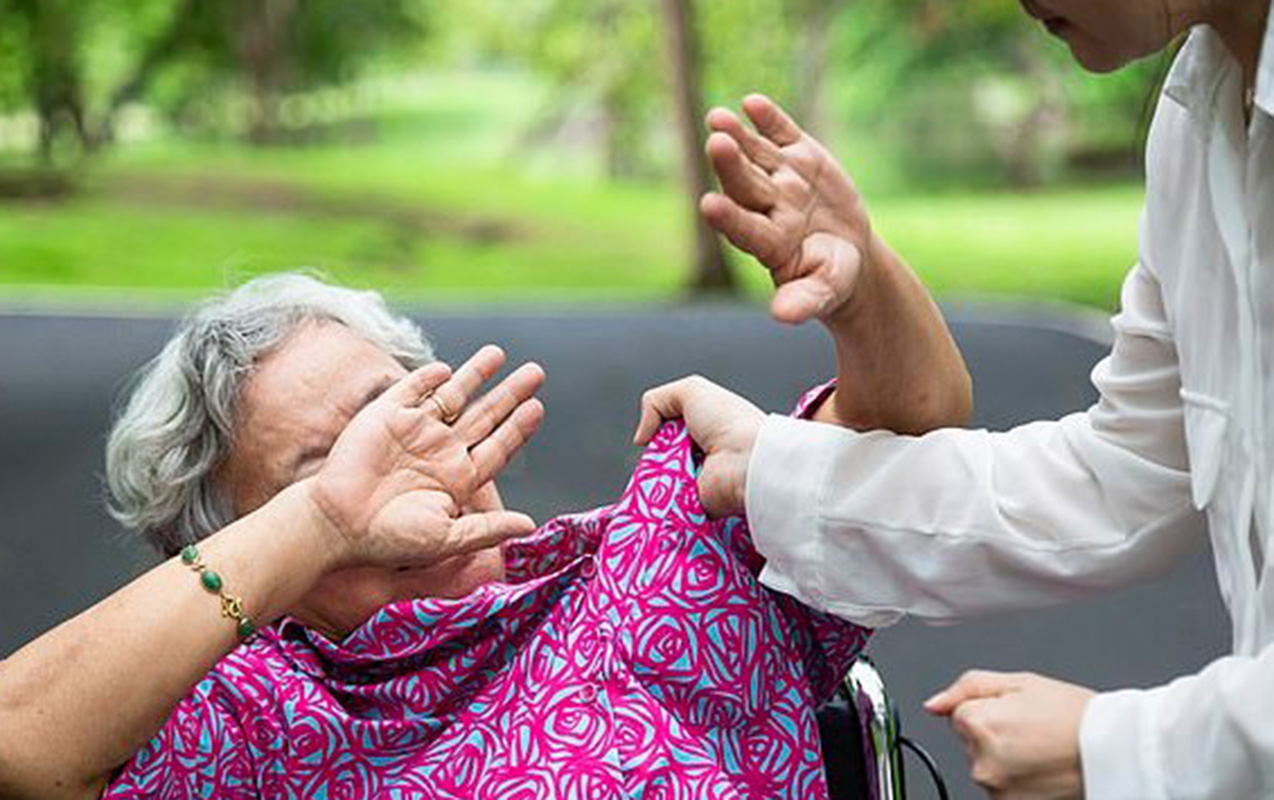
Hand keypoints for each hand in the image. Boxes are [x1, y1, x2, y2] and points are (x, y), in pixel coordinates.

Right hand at [309, 345, 545, 569]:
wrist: (336, 523)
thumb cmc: (389, 539)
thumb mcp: (446, 537)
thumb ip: (487, 529)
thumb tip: (530, 525)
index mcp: (458, 478)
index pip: (498, 446)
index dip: (518, 427)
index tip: (538, 407)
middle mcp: (440, 451)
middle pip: (485, 415)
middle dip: (510, 394)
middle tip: (537, 373)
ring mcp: (415, 431)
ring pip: (454, 395)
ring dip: (476, 374)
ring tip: (499, 354)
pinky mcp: (387, 415)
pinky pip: (414, 389)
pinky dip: (430, 377)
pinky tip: (447, 367)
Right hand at [633, 375, 763, 517]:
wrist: (747, 462)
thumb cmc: (728, 422)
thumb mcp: (691, 391)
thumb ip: (655, 402)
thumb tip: (641, 437)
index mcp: (705, 428)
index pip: (667, 432)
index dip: (658, 432)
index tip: (656, 433)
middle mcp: (701, 455)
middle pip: (659, 458)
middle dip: (654, 456)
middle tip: (660, 454)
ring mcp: (697, 482)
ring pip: (658, 482)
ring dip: (655, 478)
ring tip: (663, 473)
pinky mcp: (693, 506)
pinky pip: (665, 506)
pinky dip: (659, 501)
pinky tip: (663, 492)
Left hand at [703, 93, 872, 324]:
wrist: (848, 255)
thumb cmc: (831, 280)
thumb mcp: (824, 292)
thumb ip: (803, 301)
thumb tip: (782, 315)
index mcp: (769, 243)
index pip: (744, 229)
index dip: (728, 217)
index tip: (709, 205)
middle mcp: (768, 207)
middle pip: (745, 184)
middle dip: (730, 164)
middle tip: (715, 143)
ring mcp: (782, 179)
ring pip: (755, 154)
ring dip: (738, 136)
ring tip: (718, 118)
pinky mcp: (800, 156)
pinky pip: (782, 134)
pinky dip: (769, 119)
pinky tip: (753, 103)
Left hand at [926, 670, 1094, 799]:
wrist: (1115, 750)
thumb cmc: (1074, 715)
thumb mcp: (1019, 682)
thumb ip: (967, 688)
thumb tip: (933, 704)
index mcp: (979, 725)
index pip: (960, 714)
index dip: (990, 709)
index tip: (1018, 712)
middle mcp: (982, 762)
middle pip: (972, 742)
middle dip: (995, 734)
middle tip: (1034, 730)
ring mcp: (997, 789)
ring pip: (987, 766)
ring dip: (1006, 759)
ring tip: (1042, 749)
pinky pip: (1003, 788)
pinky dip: (1017, 780)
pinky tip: (1042, 769)